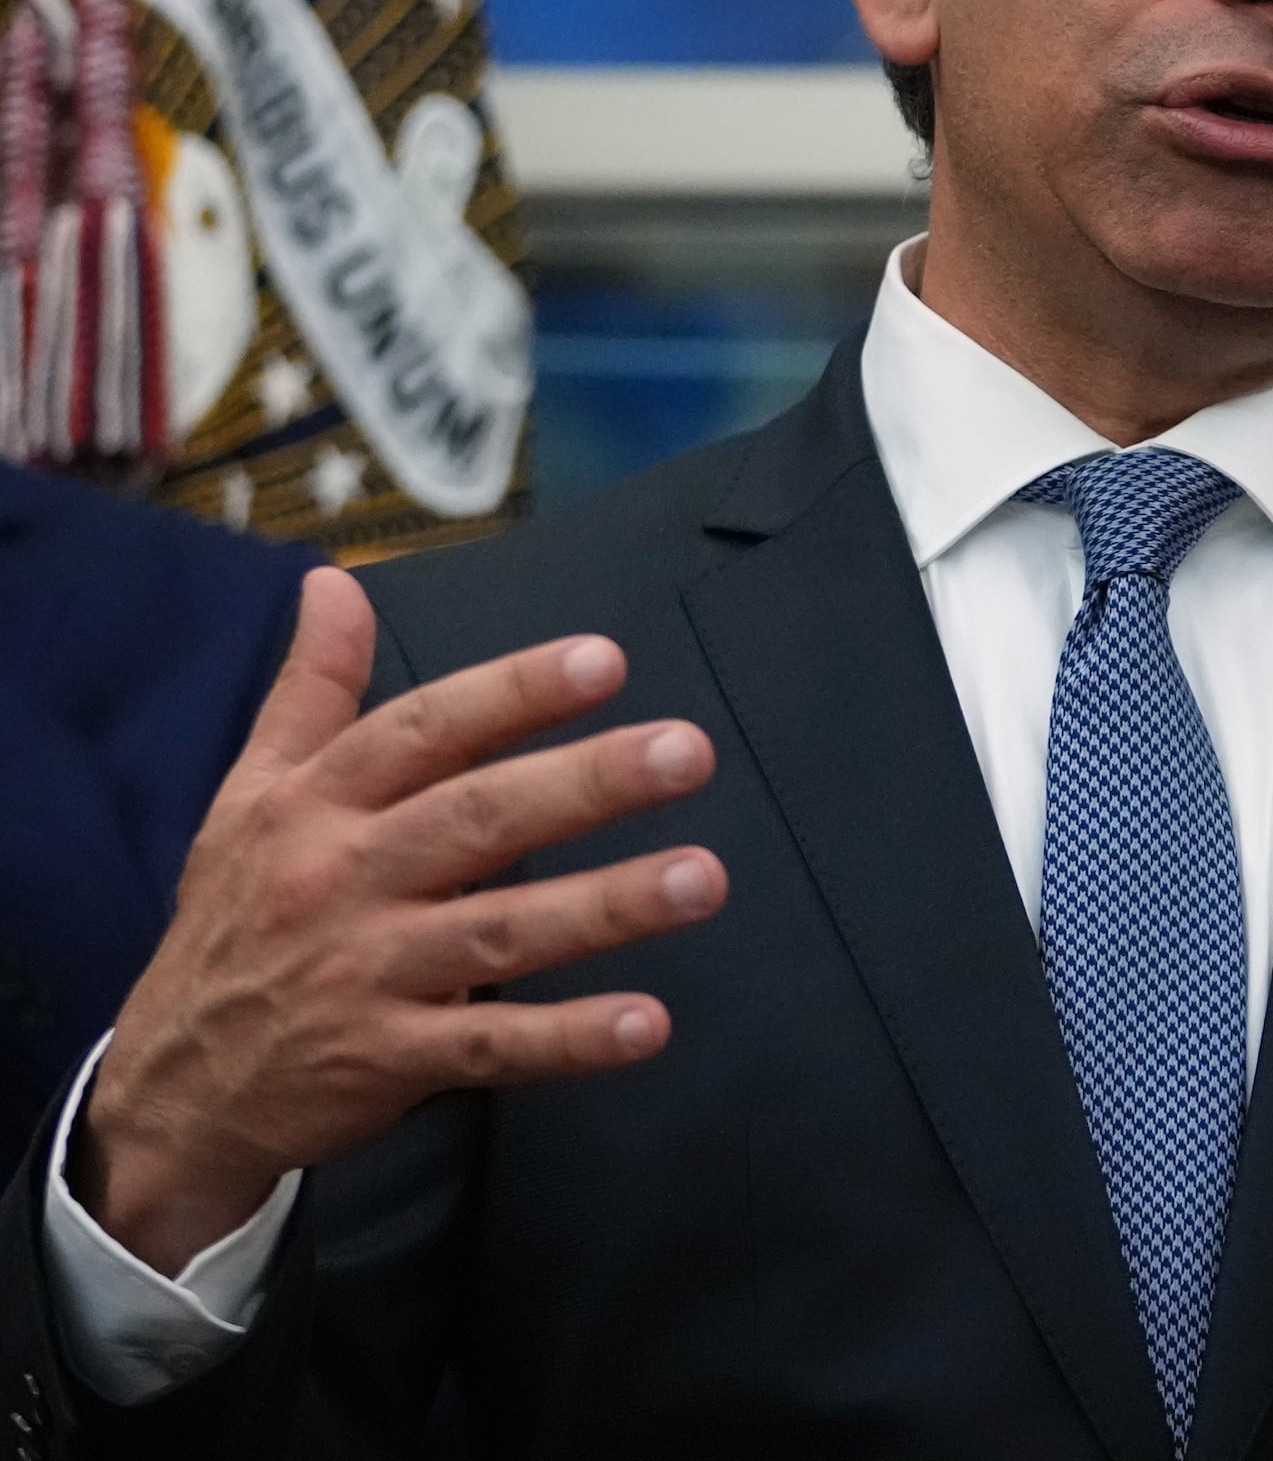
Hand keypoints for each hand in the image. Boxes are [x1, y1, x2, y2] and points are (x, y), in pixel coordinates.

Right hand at [73, 570, 727, 1274]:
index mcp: (315, 805)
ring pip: (498, 931)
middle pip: (476, 818)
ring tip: (703, 877)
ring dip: (606, 905)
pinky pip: (491, 1047)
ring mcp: (366, 974)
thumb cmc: (234, 921)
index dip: (512, 693)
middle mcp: (340, 879)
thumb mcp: (249, 797)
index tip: (605, 660)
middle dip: (585, 783)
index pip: (423, 731)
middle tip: (688, 751)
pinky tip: (649, 1022)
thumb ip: (310, 690)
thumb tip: (334, 578)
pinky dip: (570, 1039)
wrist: (173, 1089)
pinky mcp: (389, 1060)